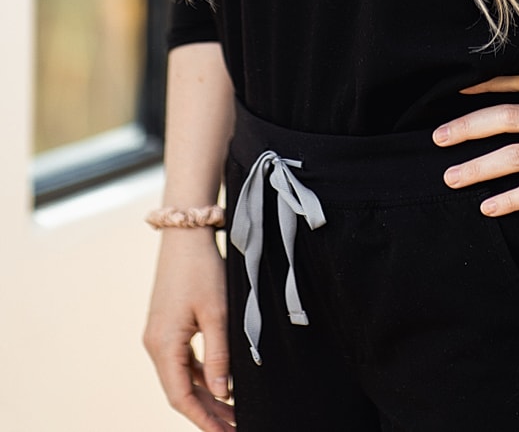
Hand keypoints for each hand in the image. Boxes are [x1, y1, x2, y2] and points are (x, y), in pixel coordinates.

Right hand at [143, 230, 236, 430]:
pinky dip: (200, 375)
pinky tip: (220, 385)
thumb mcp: (217, 313)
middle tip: (235, 427)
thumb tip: (222, 394)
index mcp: (164, 345)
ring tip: (232, 412)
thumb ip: (219, 356)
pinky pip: (182, 360)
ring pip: (182, 377)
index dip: (203, 420)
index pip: (180, 397)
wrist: (185, 234)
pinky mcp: (166, 326)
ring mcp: (158, 335)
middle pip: (181, 390)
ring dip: (205, 395)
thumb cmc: (203, 270)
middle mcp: (155, 345)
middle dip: (208, 412)